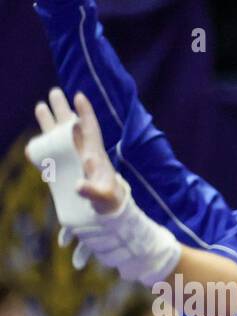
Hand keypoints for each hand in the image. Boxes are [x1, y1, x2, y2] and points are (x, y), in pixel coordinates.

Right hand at [33, 88, 123, 214]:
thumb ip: (93, 191)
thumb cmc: (110, 199)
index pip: (91, 129)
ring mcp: (72, 159)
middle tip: (54, 92)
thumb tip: (79, 186)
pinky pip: (50, 157)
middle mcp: (83, 152)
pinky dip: (40, 152)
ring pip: (59, 137)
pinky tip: (31, 148)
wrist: (107, 208)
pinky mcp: (64, 170)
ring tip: (40, 106)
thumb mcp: (104, 196)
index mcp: (96, 154)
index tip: (79, 96)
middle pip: (71, 127)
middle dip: (63, 110)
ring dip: (50, 123)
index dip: (86, 113)